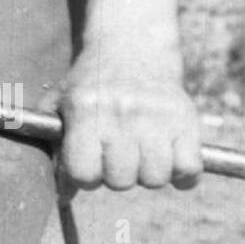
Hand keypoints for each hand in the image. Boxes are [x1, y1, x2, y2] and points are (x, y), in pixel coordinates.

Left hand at [55, 54, 201, 192]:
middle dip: (116, 174)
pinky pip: (189, 170)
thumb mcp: (62, 104)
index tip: (90, 161)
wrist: (132, 46)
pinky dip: (182, 173)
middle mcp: (120, 112)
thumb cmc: (91, 84)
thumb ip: (55, 148)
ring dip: (147, 173)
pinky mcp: (186, 119)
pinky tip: (168, 156)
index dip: (85, 175)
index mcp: (85, 109)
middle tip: (117, 153)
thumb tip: (63, 197)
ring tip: (140, 151)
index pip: (83, 173)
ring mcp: (156, 116)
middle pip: (120, 181)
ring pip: (155, 179)